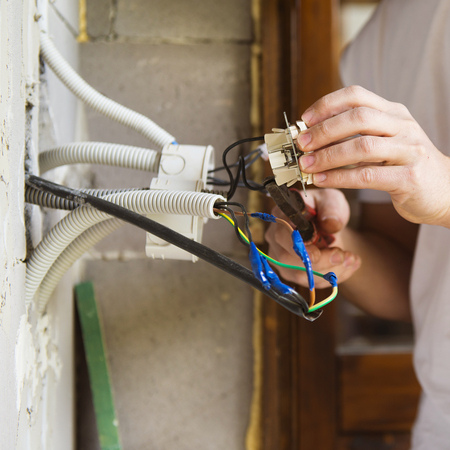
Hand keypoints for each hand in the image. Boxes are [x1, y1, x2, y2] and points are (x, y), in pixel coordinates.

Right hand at [265, 188, 360, 288]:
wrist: (328, 227)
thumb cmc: (325, 209)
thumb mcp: (332, 200)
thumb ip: (331, 208)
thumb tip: (330, 223)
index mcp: (280, 215)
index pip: (281, 234)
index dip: (298, 247)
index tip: (318, 253)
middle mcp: (275, 238)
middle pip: (287, 259)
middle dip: (319, 262)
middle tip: (343, 255)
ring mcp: (280, 257)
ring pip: (299, 274)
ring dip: (330, 271)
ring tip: (351, 258)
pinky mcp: (291, 272)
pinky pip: (310, 282)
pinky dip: (333, 276)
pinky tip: (347, 264)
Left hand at [297, 85, 449, 226]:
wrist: (445, 190)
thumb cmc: (404, 166)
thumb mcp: (385, 142)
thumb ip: (356, 136)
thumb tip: (313, 137)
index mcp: (394, 113)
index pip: (357, 95)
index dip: (327, 104)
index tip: (305, 119)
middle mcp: (403, 127)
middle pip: (358, 117)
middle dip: (324, 130)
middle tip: (302, 143)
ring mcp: (409, 151)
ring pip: (362, 146)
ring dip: (328, 156)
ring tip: (306, 165)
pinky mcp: (408, 178)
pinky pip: (367, 175)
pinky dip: (339, 177)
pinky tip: (321, 180)